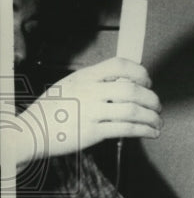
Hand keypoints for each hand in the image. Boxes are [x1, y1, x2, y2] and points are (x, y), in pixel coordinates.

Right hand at [14, 57, 160, 165]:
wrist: (32, 130)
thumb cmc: (52, 110)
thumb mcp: (70, 86)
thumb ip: (94, 83)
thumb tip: (123, 84)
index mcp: (86, 76)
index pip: (120, 65)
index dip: (139, 72)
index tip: (147, 82)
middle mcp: (90, 91)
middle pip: (132, 90)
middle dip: (152, 99)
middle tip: (157, 106)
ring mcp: (92, 111)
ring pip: (133, 110)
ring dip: (151, 117)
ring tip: (157, 121)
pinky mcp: (93, 132)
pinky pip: (126, 129)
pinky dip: (144, 130)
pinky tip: (150, 132)